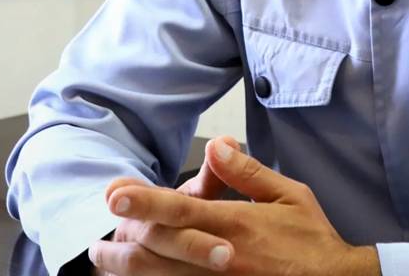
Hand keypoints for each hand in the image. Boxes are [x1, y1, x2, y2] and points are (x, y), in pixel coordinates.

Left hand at [90, 136, 379, 275]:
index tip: (114, 195)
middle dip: (124, 240)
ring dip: (129, 269)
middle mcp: (222, 258)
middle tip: (96, 237)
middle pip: (160, 249)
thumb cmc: (312, 241)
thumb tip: (219, 146)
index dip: (144, 202)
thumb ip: (248, 173)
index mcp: (237, 225)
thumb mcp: (289, 196)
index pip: (182, 210)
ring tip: (104, 259)